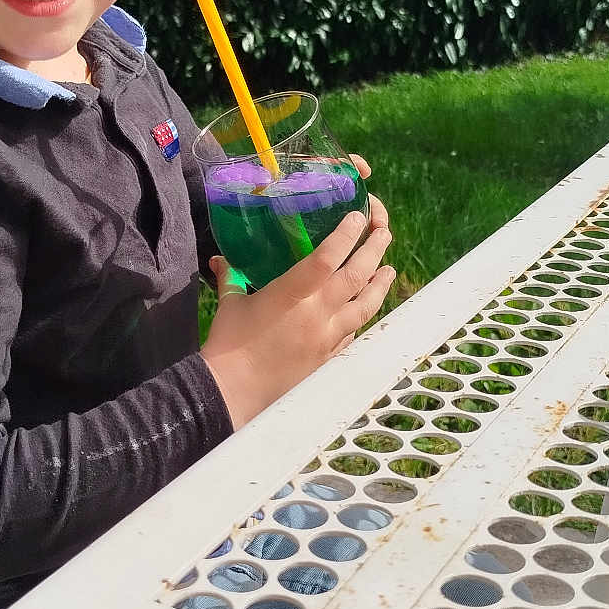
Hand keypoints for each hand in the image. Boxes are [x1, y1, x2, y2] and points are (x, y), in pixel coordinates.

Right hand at [201, 166, 393, 429]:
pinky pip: (354, 332)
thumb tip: (219, 259)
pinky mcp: (328, 358)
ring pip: (365, 305)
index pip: (327, 256)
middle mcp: (317, 313)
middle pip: (357, 276)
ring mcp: (327, 338)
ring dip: (380, 284)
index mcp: (292, 294)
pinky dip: (362, 315)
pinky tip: (365, 308)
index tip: (357, 215)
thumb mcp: (230, 304)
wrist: (233, 393)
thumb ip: (230, 277)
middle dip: (374, 249)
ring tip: (389, 268)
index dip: (346, 233)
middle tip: (383, 230)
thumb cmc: (228, 346)